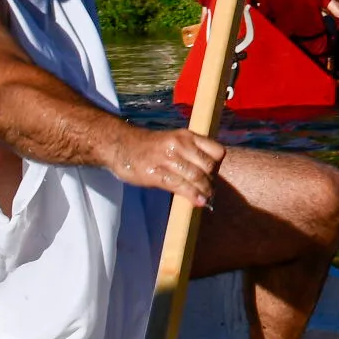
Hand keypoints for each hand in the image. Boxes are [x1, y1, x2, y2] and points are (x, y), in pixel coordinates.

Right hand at [108, 123, 223, 208]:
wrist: (120, 145)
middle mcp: (180, 144)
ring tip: (207, 199)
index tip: (213, 174)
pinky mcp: (156, 173)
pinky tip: (198, 202)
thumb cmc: (149, 146)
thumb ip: (190, 152)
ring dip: (205, 191)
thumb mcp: (174, 140)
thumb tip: (207, 173)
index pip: (217, 151)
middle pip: (208, 166)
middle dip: (211, 181)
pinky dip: (193, 196)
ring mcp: (168, 158)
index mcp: (187, 136)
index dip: (218, 165)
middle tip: (209, 190)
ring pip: (196, 177)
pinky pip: (180, 186)